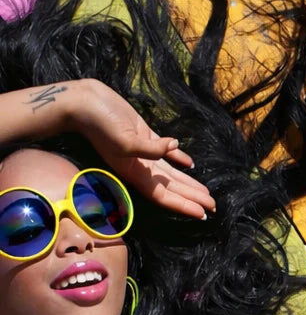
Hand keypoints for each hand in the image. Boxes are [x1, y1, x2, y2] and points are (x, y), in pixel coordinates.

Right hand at [67, 79, 215, 219]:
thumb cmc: (100, 124)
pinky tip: (190, 164)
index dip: (184, 205)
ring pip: (171, 173)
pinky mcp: (144, 135)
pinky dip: (179, 158)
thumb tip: (174, 148)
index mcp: (134, 173)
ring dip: (189, 183)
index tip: (203, 214)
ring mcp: (143, 152)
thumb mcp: (126, 140)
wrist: (84, 101)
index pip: (164, 196)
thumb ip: (151, 149)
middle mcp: (140, 167)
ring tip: (206, 193)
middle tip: (214, 207)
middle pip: (171, 188)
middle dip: (192, 198)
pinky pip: (165, 152)